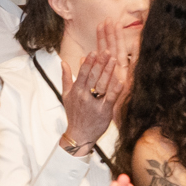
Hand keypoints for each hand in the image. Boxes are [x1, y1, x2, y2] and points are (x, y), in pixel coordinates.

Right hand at [62, 26, 124, 148]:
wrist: (79, 135)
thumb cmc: (73, 114)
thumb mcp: (66, 95)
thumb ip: (66, 78)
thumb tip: (63, 62)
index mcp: (76, 91)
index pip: (82, 74)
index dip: (88, 62)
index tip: (93, 52)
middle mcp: (84, 96)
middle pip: (93, 77)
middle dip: (99, 63)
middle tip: (106, 51)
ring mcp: (94, 104)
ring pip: (102, 85)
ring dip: (108, 71)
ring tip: (114, 59)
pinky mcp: (104, 112)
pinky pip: (111, 98)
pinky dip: (116, 89)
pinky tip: (121, 80)